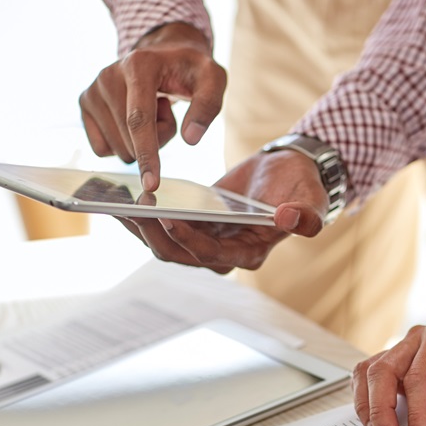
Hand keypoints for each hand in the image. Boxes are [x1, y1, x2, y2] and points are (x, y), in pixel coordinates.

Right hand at [79, 22, 226, 191]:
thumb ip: (208, 106)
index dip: (147, 154)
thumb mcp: (213, 79)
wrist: (164, 55)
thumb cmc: (191, 70)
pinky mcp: (85, 104)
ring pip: (119, 149)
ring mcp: (92, 90)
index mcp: (138, 66)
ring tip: (152, 109)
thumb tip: (191, 139)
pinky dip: (124, 143)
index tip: (151, 184)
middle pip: (131, 140)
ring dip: (142, 142)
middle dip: (158, 140)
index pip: (139, 120)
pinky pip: (104, 148)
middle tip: (167, 109)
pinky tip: (133, 117)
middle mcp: (108, 75)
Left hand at [118, 150, 328, 272]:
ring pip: (162, 242)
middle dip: (152, 233)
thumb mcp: (310, 197)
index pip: (210, 254)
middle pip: (177, 253)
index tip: (168, 217)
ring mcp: (205, 241)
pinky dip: (141, 213)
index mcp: (250, 253)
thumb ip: (307, 214)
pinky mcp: (193, 225)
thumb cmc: (302, 186)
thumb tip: (291, 220)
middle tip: (131, 207)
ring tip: (114, 201)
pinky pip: (161, 224)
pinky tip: (118, 195)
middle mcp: (223, 254)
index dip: (188, 239)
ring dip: (139, 225)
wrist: (289, 171)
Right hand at [353, 319, 425, 425]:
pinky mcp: (400, 362)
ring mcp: (405, 348)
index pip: (418, 376)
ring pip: (370, 371)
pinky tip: (377, 424)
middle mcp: (418, 337)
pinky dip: (368, 400)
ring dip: (369, 406)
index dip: (416, 413)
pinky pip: (372, 377)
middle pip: (383, 370)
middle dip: (381, 411)